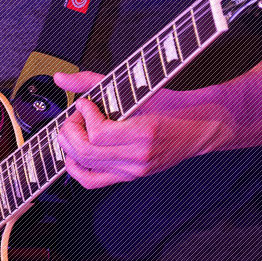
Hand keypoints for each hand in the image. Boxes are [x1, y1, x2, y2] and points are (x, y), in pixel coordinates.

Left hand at [53, 70, 225, 189]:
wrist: (200, 126)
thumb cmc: (174, 106)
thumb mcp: (137, 88)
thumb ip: (94, 81)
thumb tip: (61, 78)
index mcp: (144, 132)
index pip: (98, 133)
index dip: (83, 115)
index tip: (84, 103)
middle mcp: (138, 156)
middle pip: (87, 152)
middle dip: (71, 131)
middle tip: (75, 116)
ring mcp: (134, 171)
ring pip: (86, 168)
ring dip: (70, 148)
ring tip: (74, 132)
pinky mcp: (131, 177)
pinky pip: (93, 181)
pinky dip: (77, 168)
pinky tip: (74, 154)